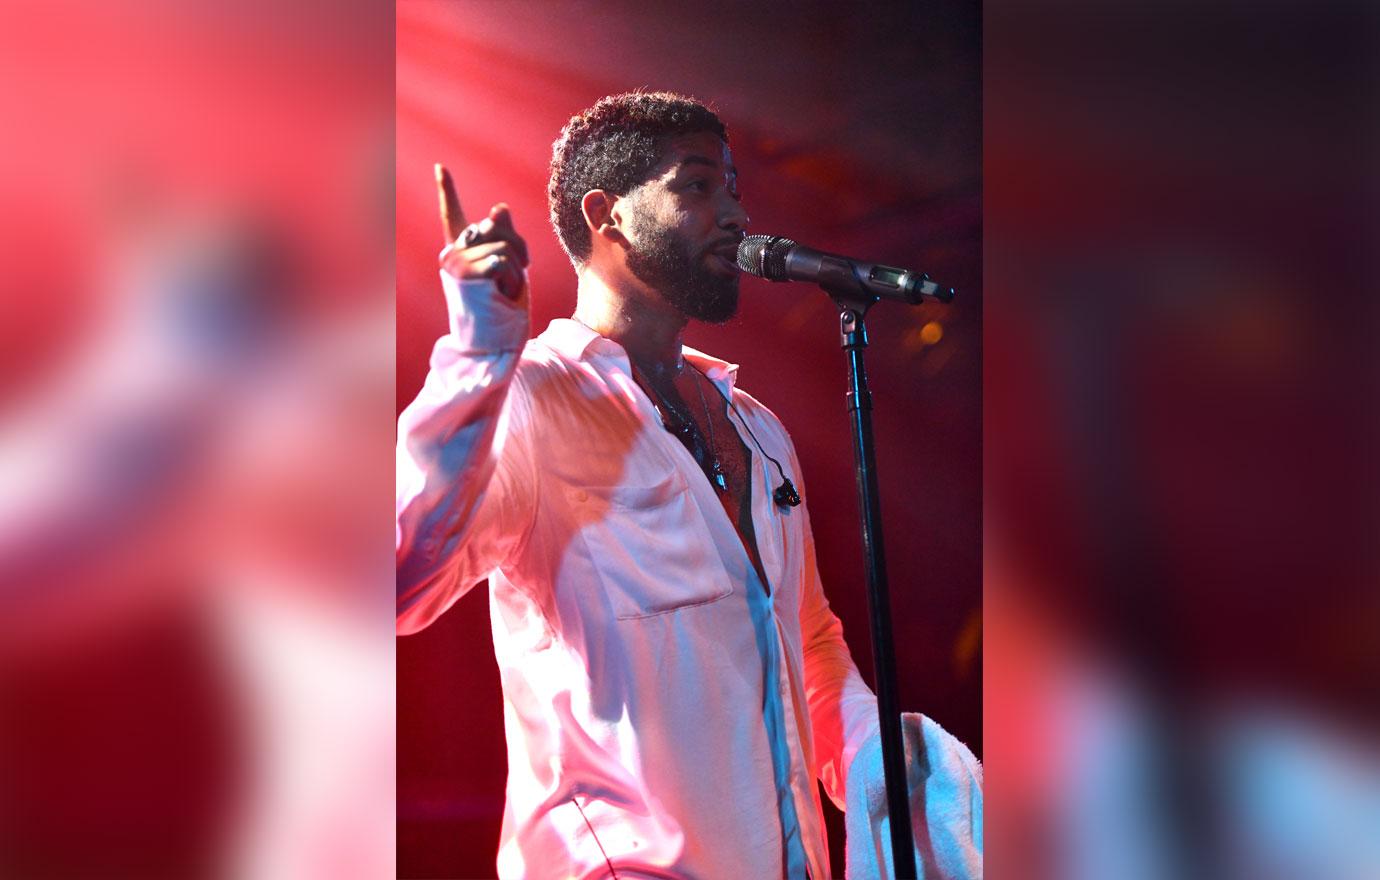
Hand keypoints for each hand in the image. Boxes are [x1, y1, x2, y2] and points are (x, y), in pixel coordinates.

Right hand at [435, 163, 528, 303]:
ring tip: (504, 292)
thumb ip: (504, 236)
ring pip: (503, 244)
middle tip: (509, 282)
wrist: (491, 344)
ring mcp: (455, 264)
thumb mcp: (508, 266)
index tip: (440, 167)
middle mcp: (451, 255)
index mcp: (460, 251)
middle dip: (517, 250)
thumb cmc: (500, 309)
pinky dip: (513, 279)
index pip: (452, 215)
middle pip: (495, 226)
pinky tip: (502, 294)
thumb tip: (499, 206)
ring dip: (516, 271)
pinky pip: (503, 260)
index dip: (447, 190)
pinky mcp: (465, 273)